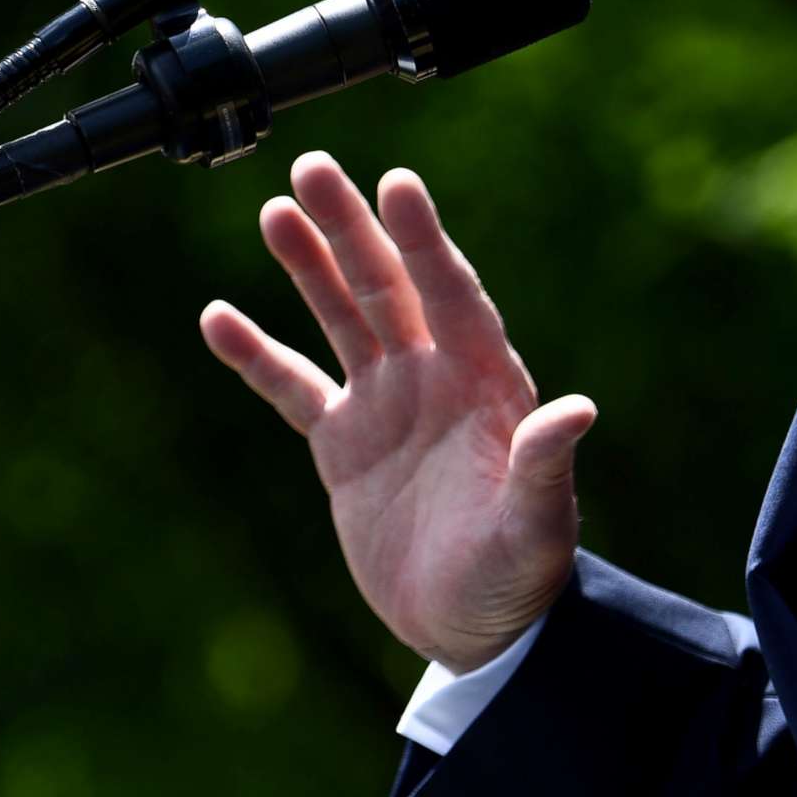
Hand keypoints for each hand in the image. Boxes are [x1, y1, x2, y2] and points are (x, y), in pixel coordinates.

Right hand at [199, 151, 595, 673]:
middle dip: (352, 228)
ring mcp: (387, 405)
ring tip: (275, 209)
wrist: (480, 629)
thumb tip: (578, 409)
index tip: (399, 185)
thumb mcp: (537, 528)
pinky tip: (218, 316)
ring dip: (310, 265)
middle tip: (313, 167)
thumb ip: (547, 466)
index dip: (425, 241)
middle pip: (388, 286)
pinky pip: (293, 386)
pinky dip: (257, 354)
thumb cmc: (522, 578)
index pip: (452, 295)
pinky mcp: (344, 445)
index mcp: (486, 383)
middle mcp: (435, 378)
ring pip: (343, 317)